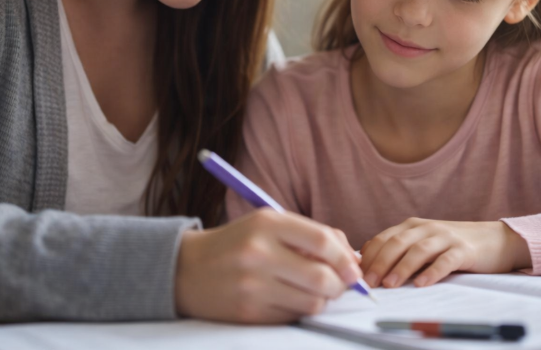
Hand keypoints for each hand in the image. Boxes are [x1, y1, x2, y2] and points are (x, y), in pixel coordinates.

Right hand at [174, 208, 361, 323]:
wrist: (186, 269)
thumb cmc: (237, 243)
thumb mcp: (268, 224)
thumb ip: (310, 235)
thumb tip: (352, 258)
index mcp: (267, 223)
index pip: (322, 241)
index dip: (346, 257)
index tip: (354, 268)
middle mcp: (259, 253)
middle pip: (322, 277)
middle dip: (340, 285)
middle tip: (340, 284)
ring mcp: (252, 285)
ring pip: (312, 302)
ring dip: (322, 300)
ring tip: (313, 291)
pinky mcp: (248, 312)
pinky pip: (293, 316)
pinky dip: (300, 310)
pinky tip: (289, 299)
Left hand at [359, 219, 531, 288]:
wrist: (493, 239)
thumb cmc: (452, 245)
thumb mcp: (423, 243)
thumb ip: (400, 250)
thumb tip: (368, 266)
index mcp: (412, 226)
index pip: (384, 238)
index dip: (369, 257)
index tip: (357, 275)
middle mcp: (426, 228)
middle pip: (397, 243)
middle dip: (380, 263)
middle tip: (369, 283)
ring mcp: (445, 237)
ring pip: (419, 251)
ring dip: (402, 268)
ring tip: (390, 285)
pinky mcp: (464, 250)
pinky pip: (445, 261)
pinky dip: (432, 272)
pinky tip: (422, 284)